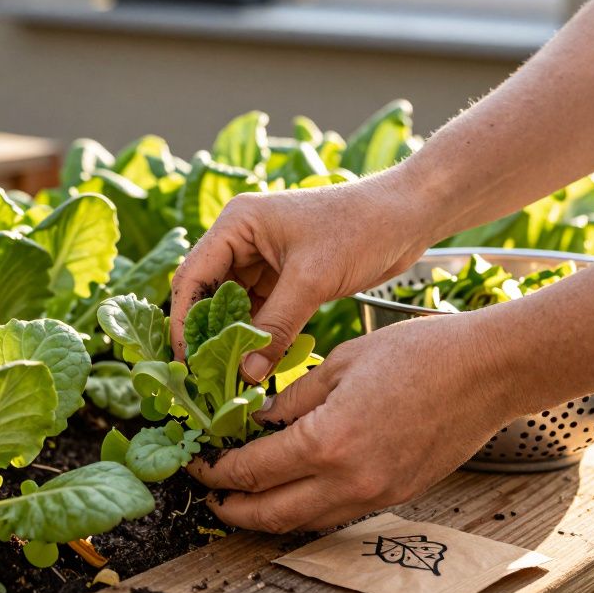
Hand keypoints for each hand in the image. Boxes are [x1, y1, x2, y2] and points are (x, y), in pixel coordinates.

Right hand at [169, 176, 435, 382]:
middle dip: (206, 334)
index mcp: (237, 224)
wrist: (409, 215)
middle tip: (204, 377)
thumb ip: (276, 327)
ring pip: (233, 306)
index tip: (186, 362)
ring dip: (232, 338)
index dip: (184, 321)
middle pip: (207, 293)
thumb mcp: (313, 280)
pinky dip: (257, 335)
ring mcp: (263, 257)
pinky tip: (256, 363)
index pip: (193, 277)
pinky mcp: (285, 275)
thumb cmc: (361, 229)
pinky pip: (259, 310)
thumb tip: (246, 374)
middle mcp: (242, 238)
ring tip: (229, 377)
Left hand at [186, 312, 522, 531]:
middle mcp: (349, 479)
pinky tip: (292, 490)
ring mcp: (375, 493)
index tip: (199, 463)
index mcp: (328, 440)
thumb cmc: (419, 355)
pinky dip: (305, 509)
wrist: (486, 372)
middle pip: (271, 513)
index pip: (253, 470)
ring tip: (242, 500)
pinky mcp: (395, 496)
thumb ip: (291, 399)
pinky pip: (337, 514)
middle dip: (232, 508)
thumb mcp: (338, 362)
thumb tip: (256, 420)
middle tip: (209, 494)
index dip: (217, 470)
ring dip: (266, 516)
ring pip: (304, 522)